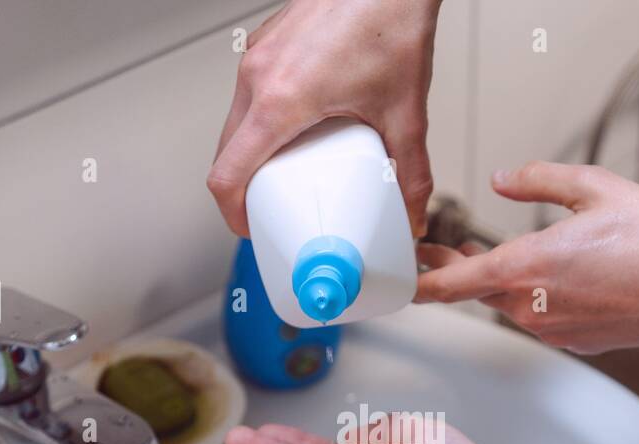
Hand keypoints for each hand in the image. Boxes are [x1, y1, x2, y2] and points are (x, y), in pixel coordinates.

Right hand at [207, 0, 442, 236]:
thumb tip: (412, 212)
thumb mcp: (405, 113)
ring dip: (253, 151)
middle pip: (227, 153)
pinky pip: (250, 92)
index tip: (251, 228)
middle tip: (274, 207)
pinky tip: (300, 124)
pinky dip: (264, 118)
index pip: (227, 174)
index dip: (233, 214)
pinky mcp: (267, 41)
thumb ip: (411, 172)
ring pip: (236, 121)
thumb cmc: (390, 20)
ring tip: (289, 168)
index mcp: (280, 101)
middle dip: (245, 188)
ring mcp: (258, 55)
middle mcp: (259, 75)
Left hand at [415, 162, 638, 353]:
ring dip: (499, 283)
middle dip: (459, 270)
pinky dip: (536, 298)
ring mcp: (553, 330)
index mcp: (527, 267)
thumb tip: (504, 178)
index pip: (452, 283)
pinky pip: (540, 318)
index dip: (421, 280)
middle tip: (445, 248)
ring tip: (498, 256)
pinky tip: (555, 277)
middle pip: (478, 292)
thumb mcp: (595, 188)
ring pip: (509, 305)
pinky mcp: (575, 342)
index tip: (402, 276)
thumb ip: (539, 179)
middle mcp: (533, 306)